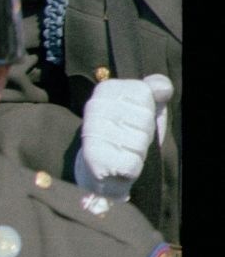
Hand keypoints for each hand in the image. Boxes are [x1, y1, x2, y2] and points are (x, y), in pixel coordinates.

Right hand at [76, 75, 172, 200]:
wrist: (99, 168)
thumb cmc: (126, 132)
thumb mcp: (143, 105)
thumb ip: (154, 90)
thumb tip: (164, 89)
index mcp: (105, 89)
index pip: (143, 92)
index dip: (148, 108)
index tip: (132, 116)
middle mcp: (93, 107)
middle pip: (144, 117)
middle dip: (145, 130)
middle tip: (128, 136)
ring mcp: (92, 132)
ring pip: (140, 140)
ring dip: (139, 150)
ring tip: (124, 150)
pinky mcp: (95, 158)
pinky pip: (132, 162)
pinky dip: (132, 167)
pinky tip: (119, 164)